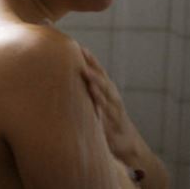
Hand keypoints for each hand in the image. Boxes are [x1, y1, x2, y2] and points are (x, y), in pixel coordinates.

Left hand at [79, 47, 140, 163]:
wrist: (126, 144)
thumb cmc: (106, 121)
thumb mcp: (93, 105)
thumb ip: (84, 94)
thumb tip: (63, 83)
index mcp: (104, 89)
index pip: (94, 69)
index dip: (86, 57)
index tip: (76, 45)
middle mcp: (110, 94)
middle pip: (100, 74)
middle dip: (91, 62)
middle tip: (80, 50)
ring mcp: (114, 106)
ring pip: (105, 89)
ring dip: (95, 79)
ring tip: (85, 70)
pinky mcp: (115, 120)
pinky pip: (107, 109)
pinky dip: (101, 101)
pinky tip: (93, 95)